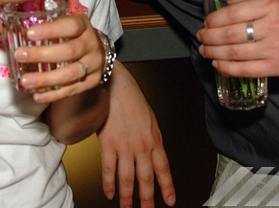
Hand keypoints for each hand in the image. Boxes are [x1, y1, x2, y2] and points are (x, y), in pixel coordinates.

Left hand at [10, 14, 104, 101]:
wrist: (98, 51)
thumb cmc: (71, 35)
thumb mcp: (58, 24)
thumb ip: (30, 25)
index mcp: (83, 25)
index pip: (70, 25)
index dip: (50, 30)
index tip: (28, 33)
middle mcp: (91, 44)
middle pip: (69, 51)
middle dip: (42, 55)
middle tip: (20, 55)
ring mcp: (94, 64)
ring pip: (71, 73)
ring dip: (46, 79)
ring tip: (25, 81)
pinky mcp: (91, 81)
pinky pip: (72, 90)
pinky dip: (54, 95)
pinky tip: (37, 95)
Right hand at [97, 62, 174, 207]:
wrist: (113, 83)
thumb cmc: (129, 96)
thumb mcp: (148, 118)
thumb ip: (150, 138)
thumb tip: (150, 154)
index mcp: (154, 138)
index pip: (163, 168)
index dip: (167, 186)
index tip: (170, 199)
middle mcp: (141, 145)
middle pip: (146, 178)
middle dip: (148, 199)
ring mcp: (124, 146)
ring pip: (128, 179)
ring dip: (128, 197)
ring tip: (127, 207)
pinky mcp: (108, 144)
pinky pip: (109, 169)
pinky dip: (109, 184)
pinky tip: (110, 193)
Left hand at [197, 0, 278, 76]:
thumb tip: (225, 4)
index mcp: (270, 6)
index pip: (231, 14)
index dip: (213, 20)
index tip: (206, 23)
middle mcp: (272, 27)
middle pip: (229, 35)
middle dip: (208, 37)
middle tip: (200, 37)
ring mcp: (274, 50)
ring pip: (233, 54)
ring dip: (213, 53)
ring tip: (204, 50)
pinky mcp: (277, 68)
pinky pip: (245, 70)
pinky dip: (227, 68)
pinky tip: (218, 64)